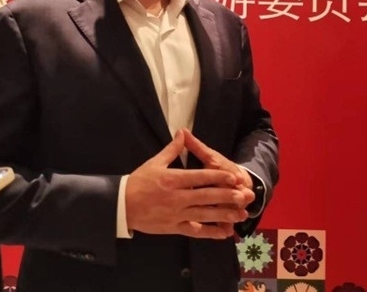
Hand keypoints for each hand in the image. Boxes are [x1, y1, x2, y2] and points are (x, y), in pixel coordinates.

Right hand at [126, 129, 250, 238]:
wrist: (122, 205)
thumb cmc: (139, 181)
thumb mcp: (154, 162)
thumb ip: (172, 149)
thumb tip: (182, 133)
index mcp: (173, 179)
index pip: (200, 177)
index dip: (219, 177)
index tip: (234, 177)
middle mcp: (177, 197)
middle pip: (206, 196)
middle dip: (226, 196)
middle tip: (243, 196)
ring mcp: (176, 214)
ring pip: (204, 215)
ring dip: (223, 214)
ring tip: (239, 214)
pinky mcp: (174, 228)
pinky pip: (195, 231)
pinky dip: (210, 232)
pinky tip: (223, 233)